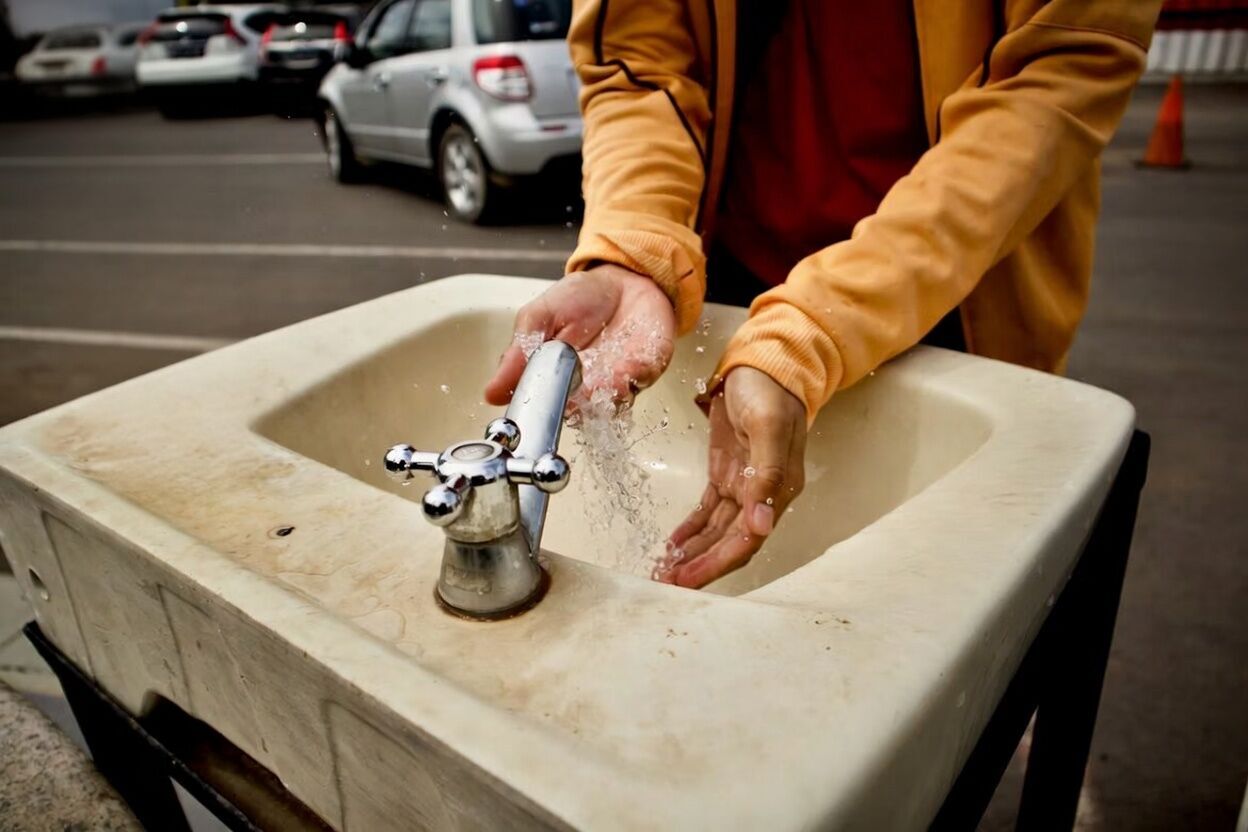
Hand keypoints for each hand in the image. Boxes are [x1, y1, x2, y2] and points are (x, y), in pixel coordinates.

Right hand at [485, 265, 675, 407]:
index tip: (533, 409)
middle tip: (567, 398)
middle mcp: (586, 390)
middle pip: (579, 413)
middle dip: (574, 406)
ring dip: (603, 396)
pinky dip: (632, 376)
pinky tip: (625, 369)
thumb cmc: (577, 299)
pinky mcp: (646, 370)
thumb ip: (518, 355)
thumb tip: (491, 393)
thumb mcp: (538, 319)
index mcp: (555, 382)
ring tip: (595, 384)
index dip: (540, 412)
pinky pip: (639, 380)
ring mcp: (617, 383)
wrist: (623, 278)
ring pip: (609, 404)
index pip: (544, 408)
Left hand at [656, 367, 806, 587]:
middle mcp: (762, 494)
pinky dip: (691, 530)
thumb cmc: (770, 391)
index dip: (717, 563)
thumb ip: (766, 475)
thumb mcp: (767, 427)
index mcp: (778, 488)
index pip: (747, 540)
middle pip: (729, 543)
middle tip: (667, 584)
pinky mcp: (727, 474)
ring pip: (716, 532)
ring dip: (692, 552)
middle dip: (700, 566)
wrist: (765, 365)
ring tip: (664, 572)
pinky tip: (673, 545)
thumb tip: (761, 525)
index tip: (688, 579)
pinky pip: (708, 512)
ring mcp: (743, 485)